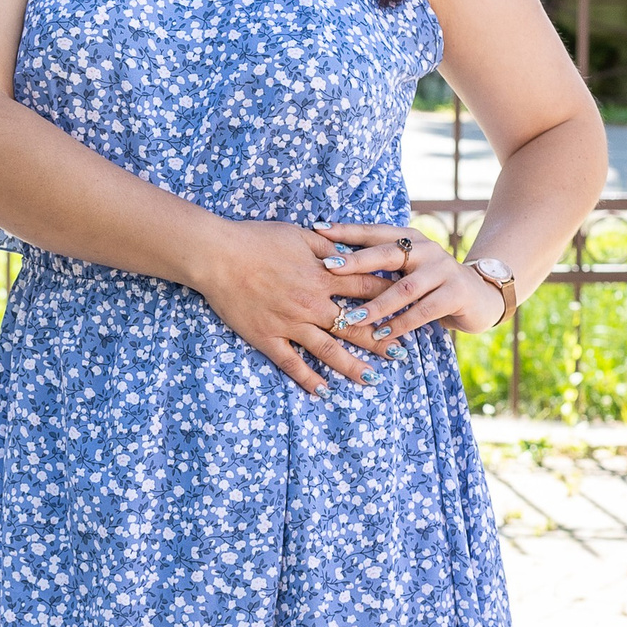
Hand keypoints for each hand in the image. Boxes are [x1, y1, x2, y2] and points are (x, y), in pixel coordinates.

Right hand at [190, 220, 392, 396]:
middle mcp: (311, 303)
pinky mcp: (267, 337)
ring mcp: (290, 323)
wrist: (218, 255)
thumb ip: (330, 246)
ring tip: (373, 380)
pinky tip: (324, 392)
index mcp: (323, 276)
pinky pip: (291, 363)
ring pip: (328, 349)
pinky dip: (308, 379)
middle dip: (381, 339)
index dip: (391, 300)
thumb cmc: (257, 239)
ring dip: (352, 366)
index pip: (367, 289)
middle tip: (402, 353)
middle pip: (355, 324)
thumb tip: (352, 254)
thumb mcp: (299, 235)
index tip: (409, 309)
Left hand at [315, 223, 507, 340]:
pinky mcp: (456, 293)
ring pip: (404, 288)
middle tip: (328, 267)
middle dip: (356, 261)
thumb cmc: (430, 284)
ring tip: (352, 318)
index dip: (346, 230)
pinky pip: (424, 310)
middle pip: (387, 253)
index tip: (317, 230)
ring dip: (376, 305)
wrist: (479, 295)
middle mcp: (426, 249)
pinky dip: (401, 324)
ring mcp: (443, 269)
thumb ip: (380, 265)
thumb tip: (330, 263)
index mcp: (410, 238)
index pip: (374, 231)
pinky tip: (383, 334)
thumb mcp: (406, 269)